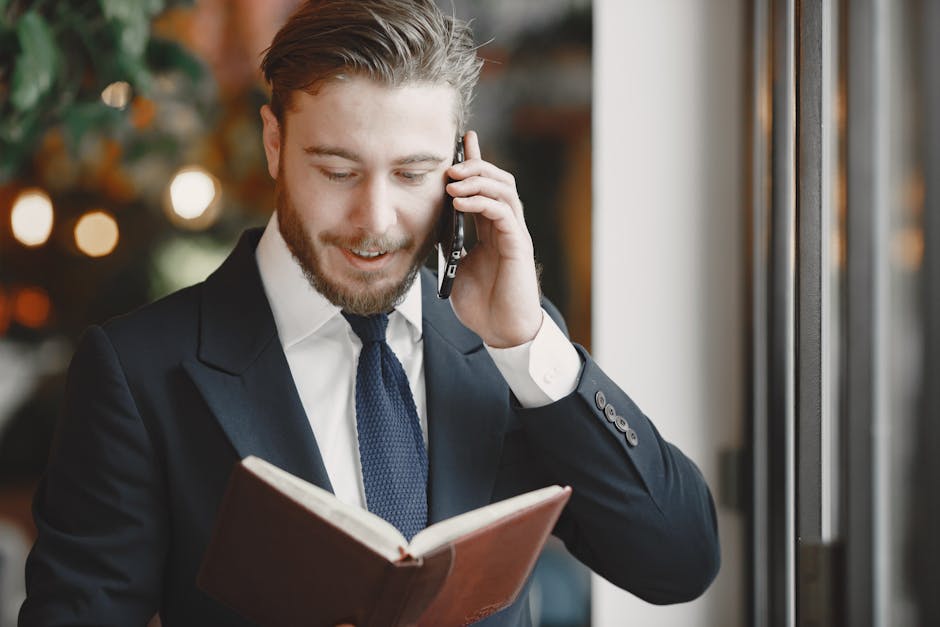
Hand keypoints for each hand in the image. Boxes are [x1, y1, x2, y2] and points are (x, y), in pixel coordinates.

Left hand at [445, 131, 543, 347]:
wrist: (500, 331)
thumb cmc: (481, 303)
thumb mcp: (455, 265)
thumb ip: (449, 241)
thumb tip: (431, 221)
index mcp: (491, 229)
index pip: (484, 186)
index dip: (475, 161)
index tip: (461, 139)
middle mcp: (505, 226)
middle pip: (498, 179)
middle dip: (475, 165)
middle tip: (450, 163)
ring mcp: (514, 233)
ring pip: (504, 190)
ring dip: (477, 180)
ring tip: (452, 181)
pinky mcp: (518, 245)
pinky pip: (503, 213)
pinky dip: (482, 202)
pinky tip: (459, 202)